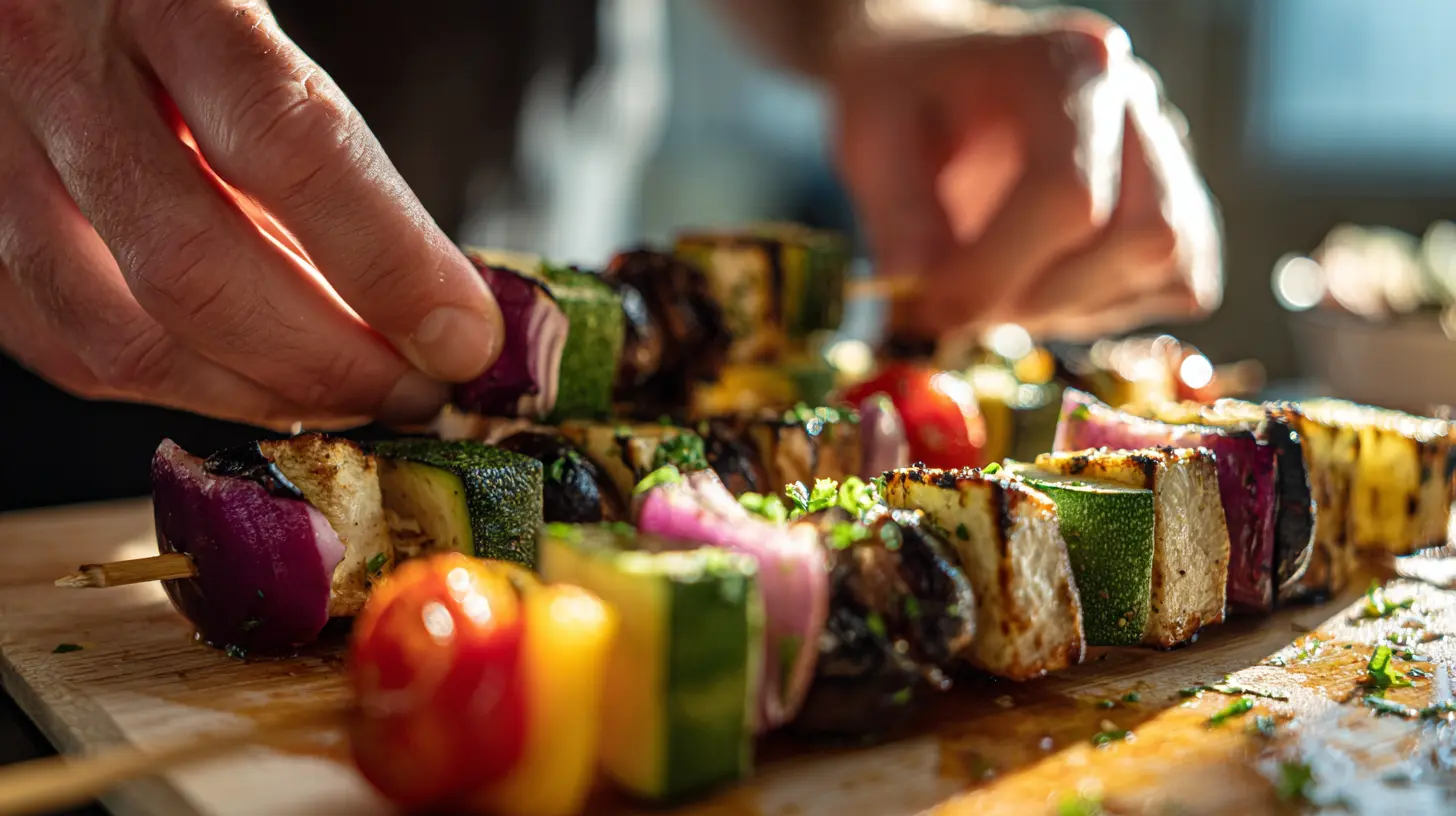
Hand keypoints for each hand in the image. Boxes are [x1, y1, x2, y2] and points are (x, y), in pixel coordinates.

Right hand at [0, 0, 502, 429]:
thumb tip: (424, 296)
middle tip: (419, 391)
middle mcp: (49, 62)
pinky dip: (174, 383)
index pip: (291, 142)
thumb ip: (317, 141)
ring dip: (257, 392)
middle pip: (194, 265)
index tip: (464, 337)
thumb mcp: (246, 22)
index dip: (390, 261)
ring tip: (351, 397)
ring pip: (119, 332)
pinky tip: (252, 379)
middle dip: (329, 360)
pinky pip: (64, 345)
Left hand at [830, 8, 1220, 341]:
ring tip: (994, 292)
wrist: (939, 74)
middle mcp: (1136, 101)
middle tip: (959, 310)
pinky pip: (1182, 282)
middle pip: (1142, 237)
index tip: (932, 312)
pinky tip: (1040, 288)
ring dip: (1071, 309)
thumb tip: (913, 289)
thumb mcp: (874, 133)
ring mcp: (1170, 150)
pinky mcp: (1181, 201)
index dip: (999, 274)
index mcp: (1068, 65)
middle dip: (1040, 300)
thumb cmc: (908, 96)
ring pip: (1172, 266)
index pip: (1069, 194)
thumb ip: (897, 211)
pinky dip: (1106, 307)